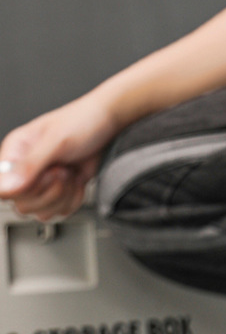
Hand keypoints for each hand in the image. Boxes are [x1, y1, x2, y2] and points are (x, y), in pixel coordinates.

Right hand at [0, 93, 118, 221]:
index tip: (44, 175)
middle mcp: (24, 170)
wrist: (107, 125)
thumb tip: (5, 187)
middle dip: (51, 190)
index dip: (24, 189)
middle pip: (23, 205)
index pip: (3, 189)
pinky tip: (77, 180)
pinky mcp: (58, 192)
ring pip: (41, 211)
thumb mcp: (56, 141)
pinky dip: (74, 198)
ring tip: (70, 172)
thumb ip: (30, 165)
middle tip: (61, 169)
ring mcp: (41, 183)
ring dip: (64, 195)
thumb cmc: (82, 122)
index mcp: (15, 152)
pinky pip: (60, 211)